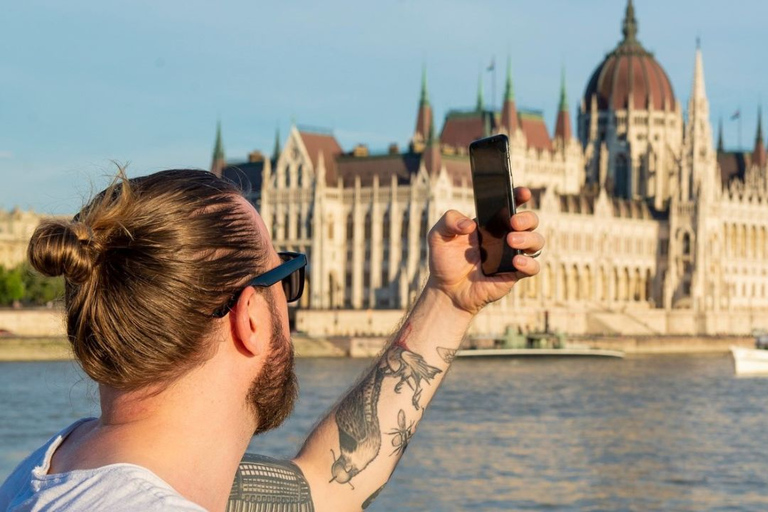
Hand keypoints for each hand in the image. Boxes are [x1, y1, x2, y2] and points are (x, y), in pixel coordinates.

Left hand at [426, 187, 543, 315]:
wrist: (446, 291)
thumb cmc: (444, 260)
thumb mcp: (438, 235)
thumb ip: (449, 220)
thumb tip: (470, 224)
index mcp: (490, 223)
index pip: (511, 204)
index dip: (519, 196)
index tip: (522, 193)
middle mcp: (505, 236)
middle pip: (530, 221)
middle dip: (527, 217)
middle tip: (512, 222)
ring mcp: (512, 255)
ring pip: (537, 242)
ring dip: (529, 238)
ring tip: (511, 240)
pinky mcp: (514, 274)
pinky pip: (533, 267)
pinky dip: (529, 263)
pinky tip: (516, 261)